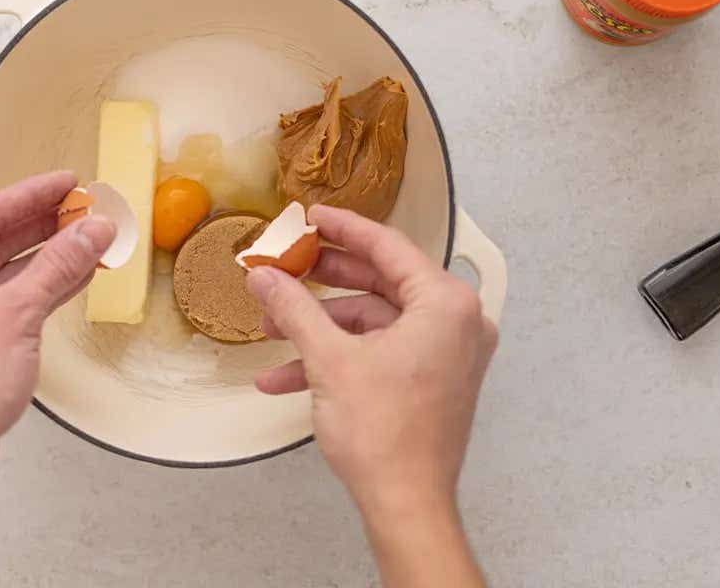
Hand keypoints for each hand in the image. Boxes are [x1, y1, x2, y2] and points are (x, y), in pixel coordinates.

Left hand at [0, 171, 113, 501]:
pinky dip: (31, 288)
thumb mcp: (19, 311)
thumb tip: (92, 231)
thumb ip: (59, 264)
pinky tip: (69, 276)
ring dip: (43, 259)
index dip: (32, 195)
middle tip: (83, 209)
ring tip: (87, 239)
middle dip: (42, 227)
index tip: (67, 182)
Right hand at [245, 205, 496, 586]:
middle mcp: (455, 324)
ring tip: (269, 326)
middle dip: (322, 281)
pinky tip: (282, 376)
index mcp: (446, 305)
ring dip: (318, 327)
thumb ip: (294, 308)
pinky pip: (378, 354)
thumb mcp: (329, 359)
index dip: (344, 228)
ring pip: (372, 322)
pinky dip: (334, 359)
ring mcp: (445, 355)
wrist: (406, 503)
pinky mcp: (430, 382)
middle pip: (380, 282)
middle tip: (285, 263)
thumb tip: (264, 276)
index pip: (389, 247)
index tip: (312, 215)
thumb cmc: (385, 433)